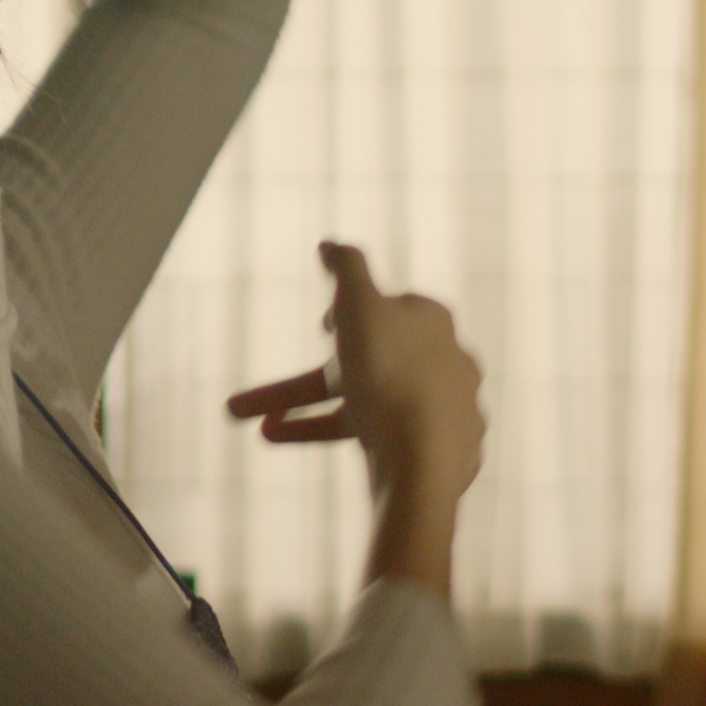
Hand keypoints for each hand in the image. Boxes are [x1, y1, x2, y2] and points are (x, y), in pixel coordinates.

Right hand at [224, 242, 485, 595]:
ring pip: (366, 407)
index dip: (346, 316)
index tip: (321, 328)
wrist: (426, 461)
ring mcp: (444, 411)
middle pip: (364, 366)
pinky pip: (382, 441)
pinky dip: (342, 442)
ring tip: (262, 432)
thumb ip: (346, 267)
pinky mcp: (439, 453)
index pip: (386, 308)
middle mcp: (446, 362)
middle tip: (259, 396)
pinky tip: (315, 450)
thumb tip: (330, 245)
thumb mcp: (359, 304)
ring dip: (309, 418)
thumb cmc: (389, 375)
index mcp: (432, 321)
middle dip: (302, 384)